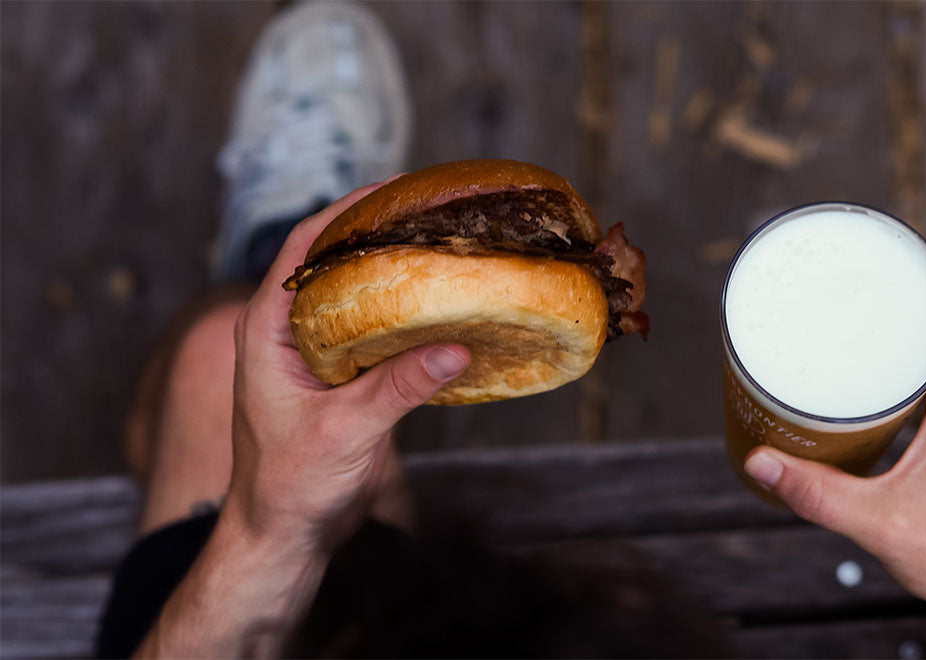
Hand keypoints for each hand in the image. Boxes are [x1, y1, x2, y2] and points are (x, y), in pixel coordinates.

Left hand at [136, 182, 470, 657]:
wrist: (285, 535)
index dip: (345, 211)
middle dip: (380, 234)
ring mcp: (317, 354)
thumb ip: (398, 387)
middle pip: (334, 262)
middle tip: (433, 215)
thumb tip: (456, 346)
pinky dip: (406, 315)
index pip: (303, 247)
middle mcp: (289, 332)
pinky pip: (376, 331)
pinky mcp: (343, 378)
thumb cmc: (292, 485)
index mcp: (267, 329)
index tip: (392, 189)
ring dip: (395, 273)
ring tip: (444, 250)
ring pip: (357, 296)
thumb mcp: (347, 431)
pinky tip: (443, 308)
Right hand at [744, 286, 925, 657]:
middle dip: (893, 304)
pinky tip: (885, 383)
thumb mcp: (880, 523)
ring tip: (853, 335)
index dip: (910, 274)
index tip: (867, 258)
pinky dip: (921, 368)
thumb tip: (761, 462)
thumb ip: (815, 492)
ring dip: (907, 339)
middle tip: (839, 298)